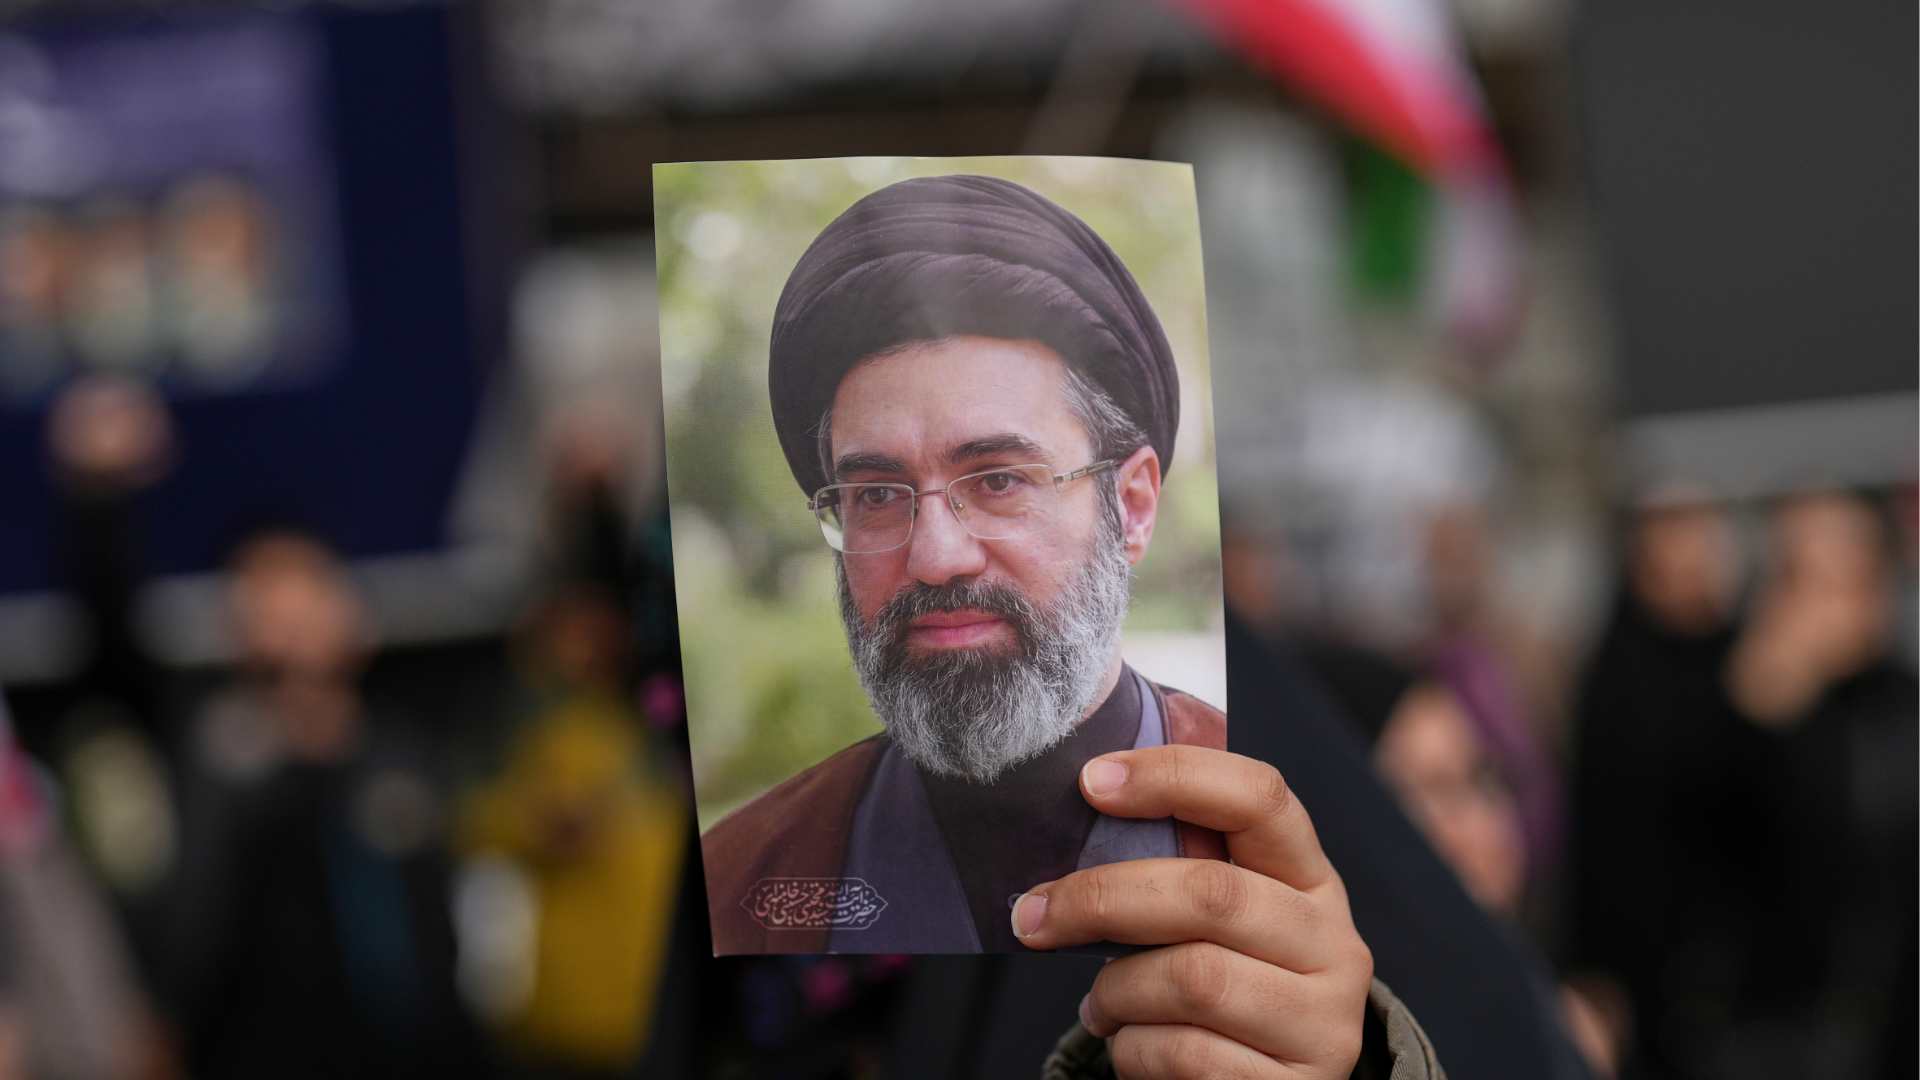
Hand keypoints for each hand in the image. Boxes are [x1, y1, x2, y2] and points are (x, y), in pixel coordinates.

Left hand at [1010, 745, 1372, 1078]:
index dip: (1175, 776)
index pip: (1260, 798)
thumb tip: (1072, 832)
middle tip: (1033, 915)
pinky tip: (1129, 1045)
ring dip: (1117, 990)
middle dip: (1104, 898)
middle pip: (1212, 893)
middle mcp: (1333, 943)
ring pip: (1194, 979)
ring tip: (1100, 1004)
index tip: (1092, 782)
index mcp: (1309, 879)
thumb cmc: (1219, 987)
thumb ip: (1172, 874)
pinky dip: (1132, 1049)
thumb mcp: (1215, 923)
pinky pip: (1185, 1053)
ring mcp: (1322, 1022)